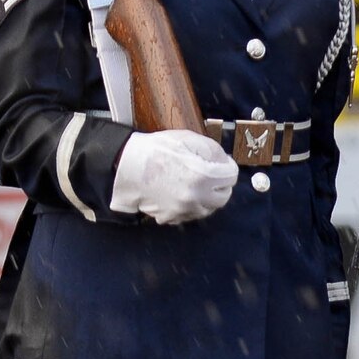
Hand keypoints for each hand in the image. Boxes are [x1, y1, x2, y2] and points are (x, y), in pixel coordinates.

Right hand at [110, 129, 237, 224]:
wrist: (126, 166)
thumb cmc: (158, 149)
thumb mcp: (190, 139)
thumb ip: (214, 152)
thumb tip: (225, 163)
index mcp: (203, 177)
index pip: (231, 177)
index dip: (228, 167)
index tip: (222, 163)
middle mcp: (195, 198)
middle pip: (223, 197)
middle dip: (221, 185)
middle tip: (213, 175)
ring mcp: (182, 211)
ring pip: (207, 209)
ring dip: (207, 197)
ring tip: (197, 184)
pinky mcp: (169, 218)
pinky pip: (189, 214)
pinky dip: (191, 206)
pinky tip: (183, 193)